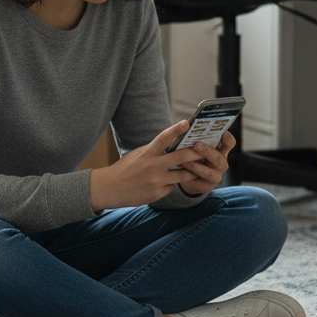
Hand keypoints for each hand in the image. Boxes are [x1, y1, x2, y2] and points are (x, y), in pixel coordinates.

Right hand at [88, 121, 204, 211]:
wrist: (110, 188)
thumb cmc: (125, 168)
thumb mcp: (138, 154)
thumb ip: (155, 151)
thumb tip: (172, 146)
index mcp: (147, 153)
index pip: (164, 137)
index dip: (176, 129)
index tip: (187, 122)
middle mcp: (153, 166)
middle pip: (182, 157)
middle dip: (196, 153)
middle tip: (206, 149)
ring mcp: (156, 181)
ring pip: (183, 175)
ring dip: (192, 171)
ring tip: (198, 167)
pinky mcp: (157, 193)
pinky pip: (171, 187)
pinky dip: (169, 184)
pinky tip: (159, 184)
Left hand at [177, 130, 235, 196]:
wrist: (192, 178)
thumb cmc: (196, 157)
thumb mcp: (200, 148)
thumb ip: (199, 140)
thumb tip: (187, 127)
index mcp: (221, 151)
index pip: (229, 144)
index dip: (228, 139)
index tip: (224, 133)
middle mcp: (221, 164)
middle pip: (218, 158)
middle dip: (207, 151)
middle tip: (195, 144)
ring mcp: (215, 177)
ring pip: (208, 173)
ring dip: (196, 167)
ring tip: (184, 162)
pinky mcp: (206, 187)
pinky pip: (198, 183)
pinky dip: (189, 177)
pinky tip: (180, 172)